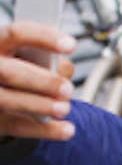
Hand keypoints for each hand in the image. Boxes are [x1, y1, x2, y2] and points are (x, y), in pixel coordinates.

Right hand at [0, 22, 75, 140]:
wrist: (0, 91)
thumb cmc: (17, 67)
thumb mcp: (25, 55)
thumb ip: (45, 57)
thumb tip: (62, 70)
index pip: (16, 34)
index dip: (44, 38)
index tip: (71, 45)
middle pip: (10, 73)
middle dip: (43, 81)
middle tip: (67, 88)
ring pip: (10, 101)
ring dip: (42, 105)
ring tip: (64, 108)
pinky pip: (19, 127)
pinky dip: (46, 130)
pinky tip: (67, 129)